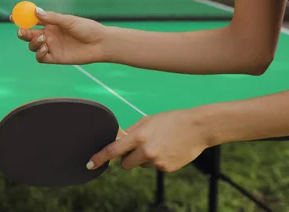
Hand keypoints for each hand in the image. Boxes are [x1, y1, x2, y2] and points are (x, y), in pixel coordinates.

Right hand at [13, 7, 107, 64]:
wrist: (99, 44)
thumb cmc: (87, 28)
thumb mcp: (69, 21)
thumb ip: (52, 18)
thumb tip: (35, 11)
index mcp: (51, 23)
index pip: (32, 20)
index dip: (21, 18)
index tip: (12, 17)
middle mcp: (49, 35)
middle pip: (29, 34)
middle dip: (22, 33)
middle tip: (21, 31)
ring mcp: (51, 46)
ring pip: (33, 46)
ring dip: (33, 43)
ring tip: (43, 40)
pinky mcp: (55, 58)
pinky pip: (40, 58)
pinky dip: (39, 54)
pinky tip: (46, 49)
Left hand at [87, 109, 209, 172]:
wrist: (197, 128)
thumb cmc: (172, 120)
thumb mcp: (148, 120)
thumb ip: (132, 131)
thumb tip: (118, 140)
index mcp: (139, 136)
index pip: (113, 150)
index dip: (100, 158)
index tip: (90, 164)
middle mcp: (146, 151)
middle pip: (126, 163)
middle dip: (127, 158)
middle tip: (138, 147)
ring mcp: (157, 162)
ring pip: (141, 165)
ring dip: (144, 158)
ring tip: (159, 144)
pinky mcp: (167, 169)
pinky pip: (155, 167)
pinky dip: (157, 160)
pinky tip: (168, 149)